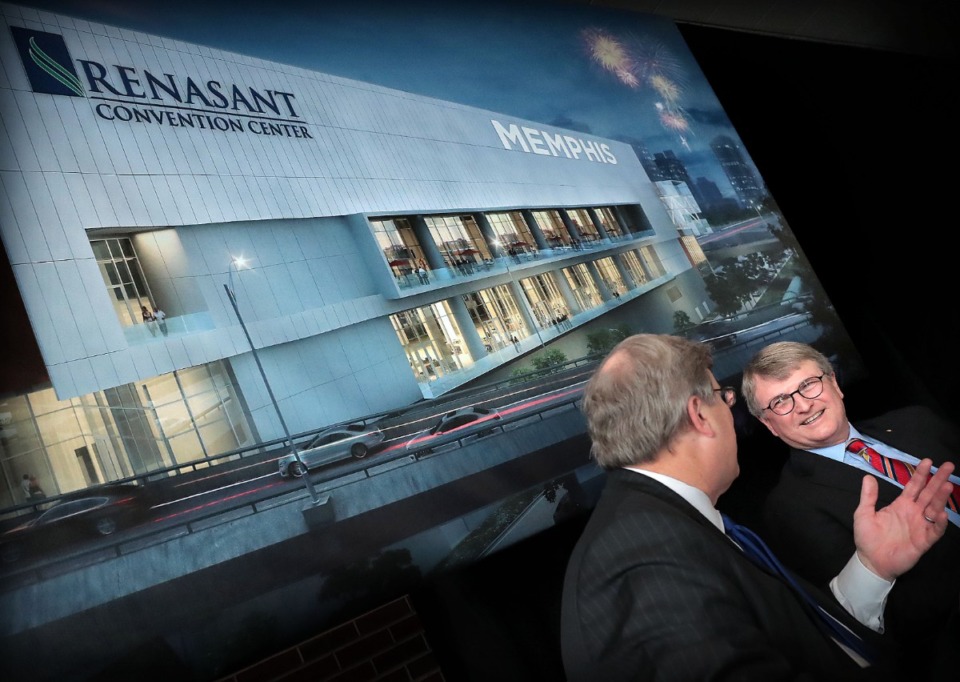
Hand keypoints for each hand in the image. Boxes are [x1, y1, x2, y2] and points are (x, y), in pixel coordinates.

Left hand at [853, 458, 954, 579]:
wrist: (871, 561)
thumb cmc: (867, 537)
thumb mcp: (864, 513)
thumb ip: (868, 496)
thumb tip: (868, 476)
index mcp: (901, 505)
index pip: (914, 486)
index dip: (921, 474)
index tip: (928, 461)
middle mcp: (914, 513)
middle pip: (929, 493)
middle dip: (939, 480)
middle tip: (949, 466)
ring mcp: (920, 526)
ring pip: (934, 509)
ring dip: (941, 498)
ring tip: (948, 486)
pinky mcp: (924, 541)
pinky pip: (935, 530)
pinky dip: (939, 522)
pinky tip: (941, 513)